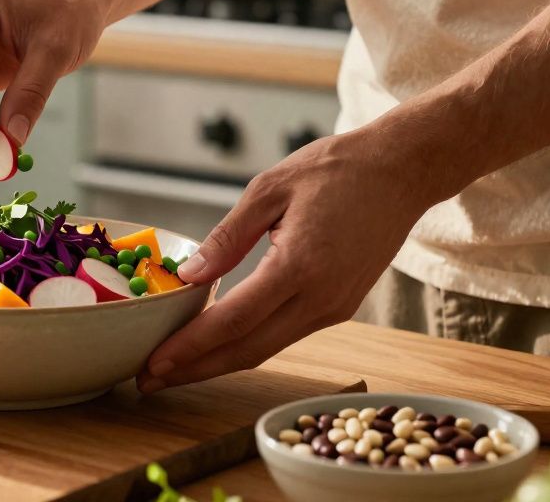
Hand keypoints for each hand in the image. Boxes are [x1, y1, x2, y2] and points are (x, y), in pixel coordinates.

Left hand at [136, 128, 437, 392]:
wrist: (401, 171)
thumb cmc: (335, 170)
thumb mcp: (268, 190)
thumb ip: (226, 238)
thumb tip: (188, 276)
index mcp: (299, 266)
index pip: (233, 321)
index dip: (190, 347)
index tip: (153, 363)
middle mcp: (321, 298)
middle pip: (248, 350)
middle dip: (195, 369)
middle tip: (149, 380)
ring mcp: (335, 308)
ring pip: (267, 348)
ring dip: (219, 362)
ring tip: (174, 367)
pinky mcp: (340, 307)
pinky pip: (285, 334)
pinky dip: (247, 344)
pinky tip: (217, 343)